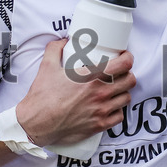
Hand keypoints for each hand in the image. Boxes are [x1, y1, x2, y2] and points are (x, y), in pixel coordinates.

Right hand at [15, 38, 135, 146]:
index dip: (128, 58)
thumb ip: (55, 49)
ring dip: (123, 92)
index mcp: (91, 77)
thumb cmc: (42, 97)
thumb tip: (62, 41)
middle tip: (120, 73)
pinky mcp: (99, 125)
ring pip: (127, 98)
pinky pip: (119, 116)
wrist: (36, 123)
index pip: (123, 64)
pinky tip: (111, 106)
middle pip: (130, 80)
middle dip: (127, 74)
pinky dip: (117, 110)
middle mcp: (100, 93)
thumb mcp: (47, 66)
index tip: (124, 56)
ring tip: (116, 89)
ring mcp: (101, 110)